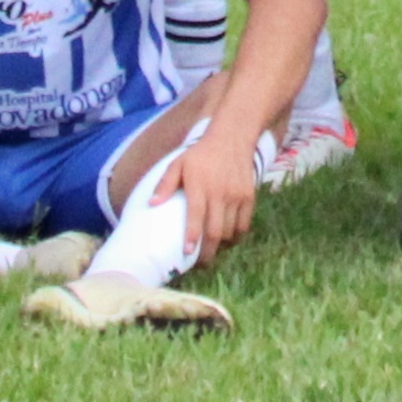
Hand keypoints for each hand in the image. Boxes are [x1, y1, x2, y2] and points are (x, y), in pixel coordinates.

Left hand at [171, 118, 262, 256]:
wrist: (232, 137)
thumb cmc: (200, 153)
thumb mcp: (178, 163)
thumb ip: (165, 184)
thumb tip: (152, 204)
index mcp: (199, 185)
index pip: (196, 217)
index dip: (192, 238)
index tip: (187, 253)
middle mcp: (220, 193)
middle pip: (216, 231)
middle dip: (208, 252)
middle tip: (200, 263)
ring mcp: (236, 195)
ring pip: (230, 231)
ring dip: (221, 244)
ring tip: (213, 249)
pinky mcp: (248, 196)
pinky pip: (244, 224)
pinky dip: (236, 235)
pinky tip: (228, 238)